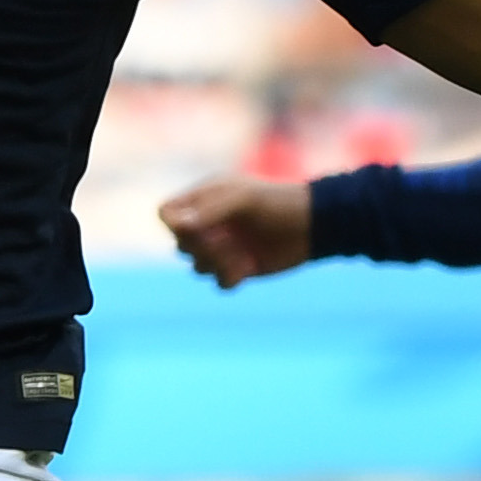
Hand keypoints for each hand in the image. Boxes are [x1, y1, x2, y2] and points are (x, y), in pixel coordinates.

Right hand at [159, 173, 311, 287]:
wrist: (313, 225)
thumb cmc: (278, 203)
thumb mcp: (244, 199)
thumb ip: (210, 209)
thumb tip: (178, 225)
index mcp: (205, 198)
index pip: (166, 213)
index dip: (174, 225)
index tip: (194, 229)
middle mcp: (209, 222)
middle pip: (180, 243)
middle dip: (201, 247)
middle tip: (227, 241)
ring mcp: (223, 246)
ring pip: (197, 265)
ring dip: (216, 264)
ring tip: (242, 256)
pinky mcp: (237, 267)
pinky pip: (217, 281)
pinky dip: (229, 278)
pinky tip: (249, 267)